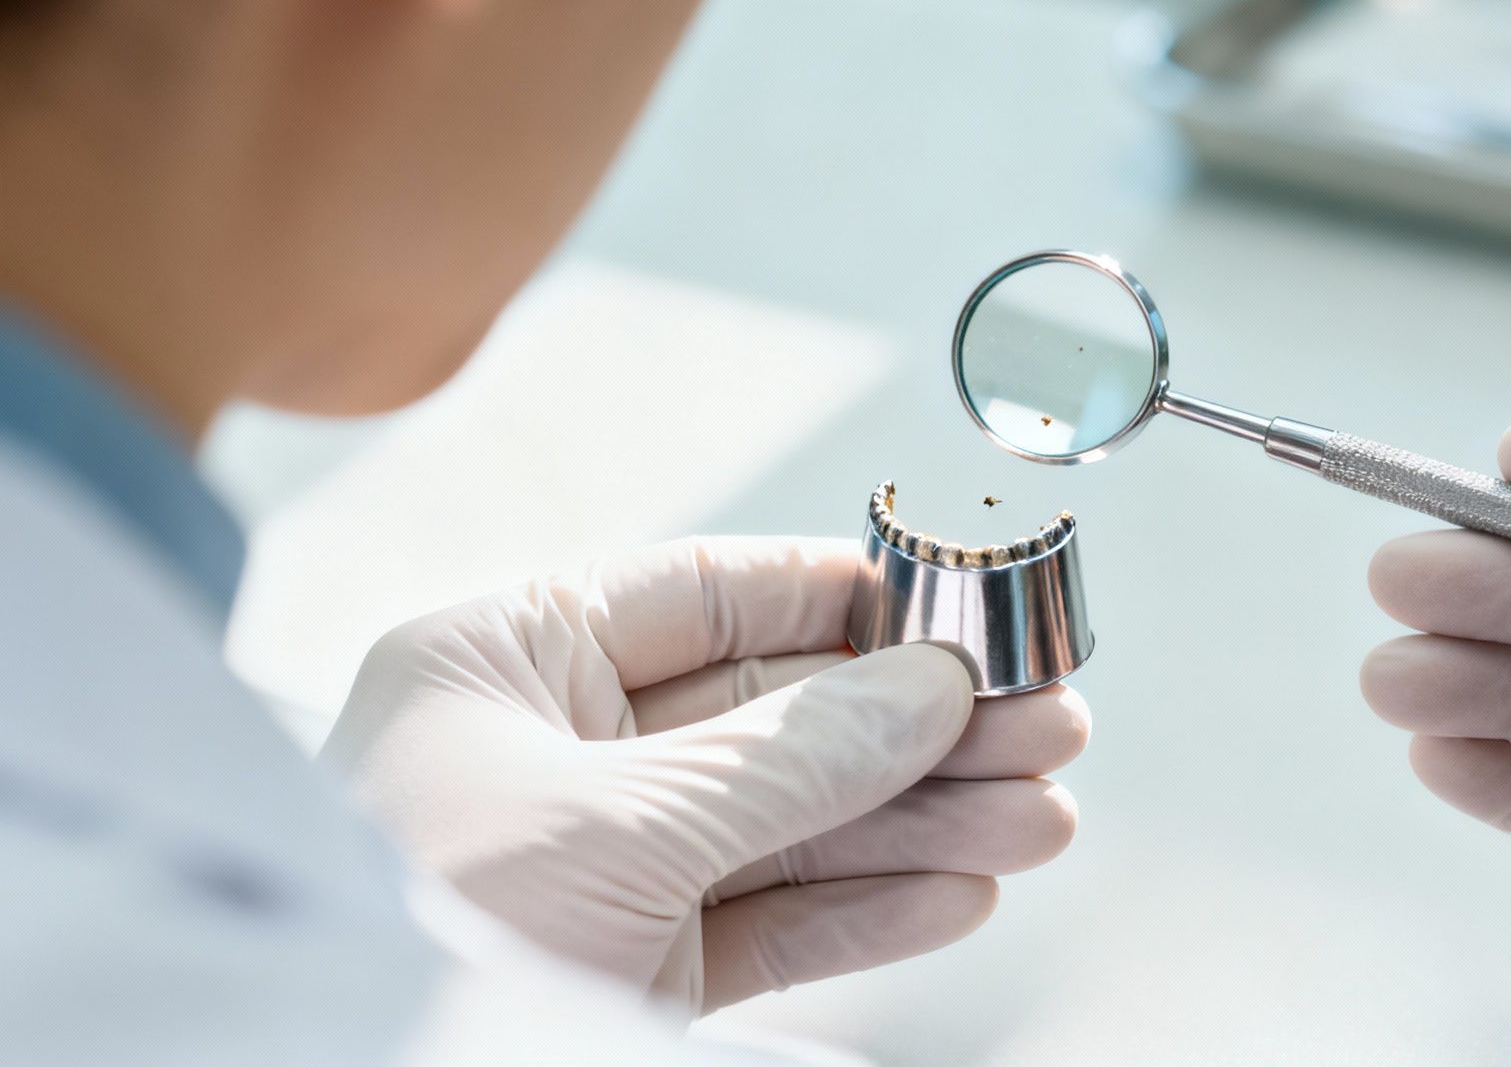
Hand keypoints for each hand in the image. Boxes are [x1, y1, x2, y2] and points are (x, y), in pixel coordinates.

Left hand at [322, 536, 1086, 1016]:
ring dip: (924, 822)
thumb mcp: (611, 823)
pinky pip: (771, 924)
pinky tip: (962, 890)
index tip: (957, 607)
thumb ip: (784, 757)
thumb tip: (925, 692)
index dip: (841, 597)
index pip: (703, 595)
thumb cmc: (409, 927)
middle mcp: (557, 753)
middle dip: (918, 726)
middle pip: (777, 715)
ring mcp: (600, 866)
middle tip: (1046, 721)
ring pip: (793, 825)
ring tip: (1042, 816)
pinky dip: (871, 913)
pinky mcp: (630, 970)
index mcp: (506, 663)